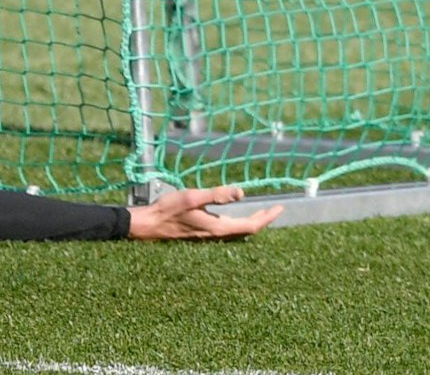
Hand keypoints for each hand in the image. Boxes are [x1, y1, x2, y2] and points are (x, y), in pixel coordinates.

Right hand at [126, 186, 282, 241]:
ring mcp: (209, 236)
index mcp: (218, 227)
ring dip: (251, 222)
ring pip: (237, 231)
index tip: (279, 208)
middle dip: (262, 220)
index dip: (267, 217)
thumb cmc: (169, 210)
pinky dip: (238, 224)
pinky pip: (228, 231)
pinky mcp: (203, 233)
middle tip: (274, 210)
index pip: (251, 225)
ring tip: (260, 214)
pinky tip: (234, 218)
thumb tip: (242, 193)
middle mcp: (217, 235)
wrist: (150, 225)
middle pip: (247, 230)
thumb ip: (217, 195)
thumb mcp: (193, 197)